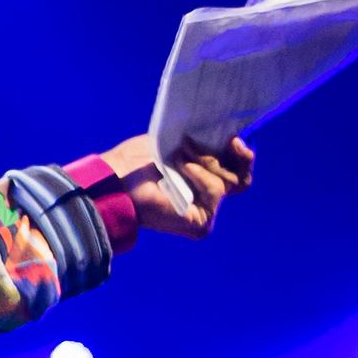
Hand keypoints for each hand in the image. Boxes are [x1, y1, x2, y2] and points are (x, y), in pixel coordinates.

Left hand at [99, 132, 254, 238]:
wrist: (116, 180)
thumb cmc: (137, 160)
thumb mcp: (175, 143)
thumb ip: (202, 143)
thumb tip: (229, 133)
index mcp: (200, 180)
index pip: (236, 171)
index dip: (242, 156)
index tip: (236, 138)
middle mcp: (205, 199)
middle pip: (240, 180)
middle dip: (237, 158)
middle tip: (232, 142)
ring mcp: (204, 213)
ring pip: (227, 183)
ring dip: (206, 162)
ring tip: (182, 154)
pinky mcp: (201, 224)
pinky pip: (215, 191)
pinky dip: (200, 176)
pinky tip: (183, 166)